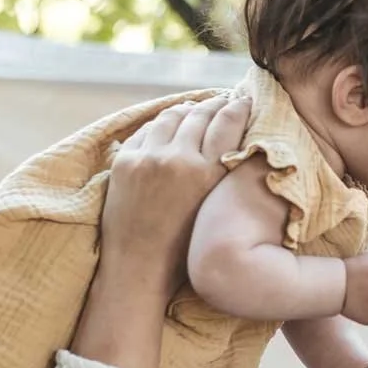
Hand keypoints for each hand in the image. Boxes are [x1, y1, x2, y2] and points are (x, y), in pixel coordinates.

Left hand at [87, 95, 249, 303]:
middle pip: (200, 114)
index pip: (227, 123)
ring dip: (187, 109)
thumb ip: (222, 172)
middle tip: (223, 100)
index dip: (237, 107)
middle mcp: (178, 159)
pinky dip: (161, 124)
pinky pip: (147, 130)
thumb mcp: (215, 206)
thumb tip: (233, 142)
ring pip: (172, 116)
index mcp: (207, 174)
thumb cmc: (185, 248)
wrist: (138, 268)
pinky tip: (168, 123)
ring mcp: (148, 158)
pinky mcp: (125, 162)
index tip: (243, 100)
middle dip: (214, 103)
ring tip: (195, 108)